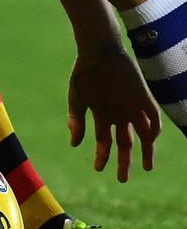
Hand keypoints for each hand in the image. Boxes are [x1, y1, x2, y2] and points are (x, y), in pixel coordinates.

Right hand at [68, 45, 160, 181]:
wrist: (98, 49)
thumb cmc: (84, 72)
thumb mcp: (76, 98)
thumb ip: (76, 120)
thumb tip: (75, 145)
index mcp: (102, 115)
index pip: (104, 141)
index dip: (102, 156)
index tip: (99, 169)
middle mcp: (119, 114)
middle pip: (125, 143)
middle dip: (124, 161)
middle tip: (122, 178)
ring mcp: (132, 106)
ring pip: (143, 134)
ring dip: (146, 151)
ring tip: (147, 167)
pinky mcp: (143, 96)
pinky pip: (153, 116)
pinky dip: (153, 128)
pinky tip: (150, 138)